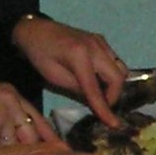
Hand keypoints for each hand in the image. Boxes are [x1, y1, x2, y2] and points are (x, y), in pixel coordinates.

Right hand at [0, 77, 57, 146]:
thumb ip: (2, 123)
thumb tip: (15, 147)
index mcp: (10, 94)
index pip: (34, 117)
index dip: (47, 135)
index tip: (60, 150)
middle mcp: (12, 99)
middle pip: (30, 132)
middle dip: (37, 150)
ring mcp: (5, 109)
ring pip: (14, 142)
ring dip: (6, 154)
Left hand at [11, 15, 127, 124]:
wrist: (34, 29)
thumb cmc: (39, 54)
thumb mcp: (54, 77)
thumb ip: (77, 90)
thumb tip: (95, 102)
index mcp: (79, 56)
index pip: (96, 89)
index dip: (104, 109)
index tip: (114, 125)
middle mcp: (95, 46)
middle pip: (118, 77)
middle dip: (113, 96)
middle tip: (101, 106)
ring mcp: (100, 42)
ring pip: (121, 68)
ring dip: (114, 85)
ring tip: (100, 93)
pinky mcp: (101, 41)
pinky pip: (115, 61)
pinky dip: (111, 74)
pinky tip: (98, 79)